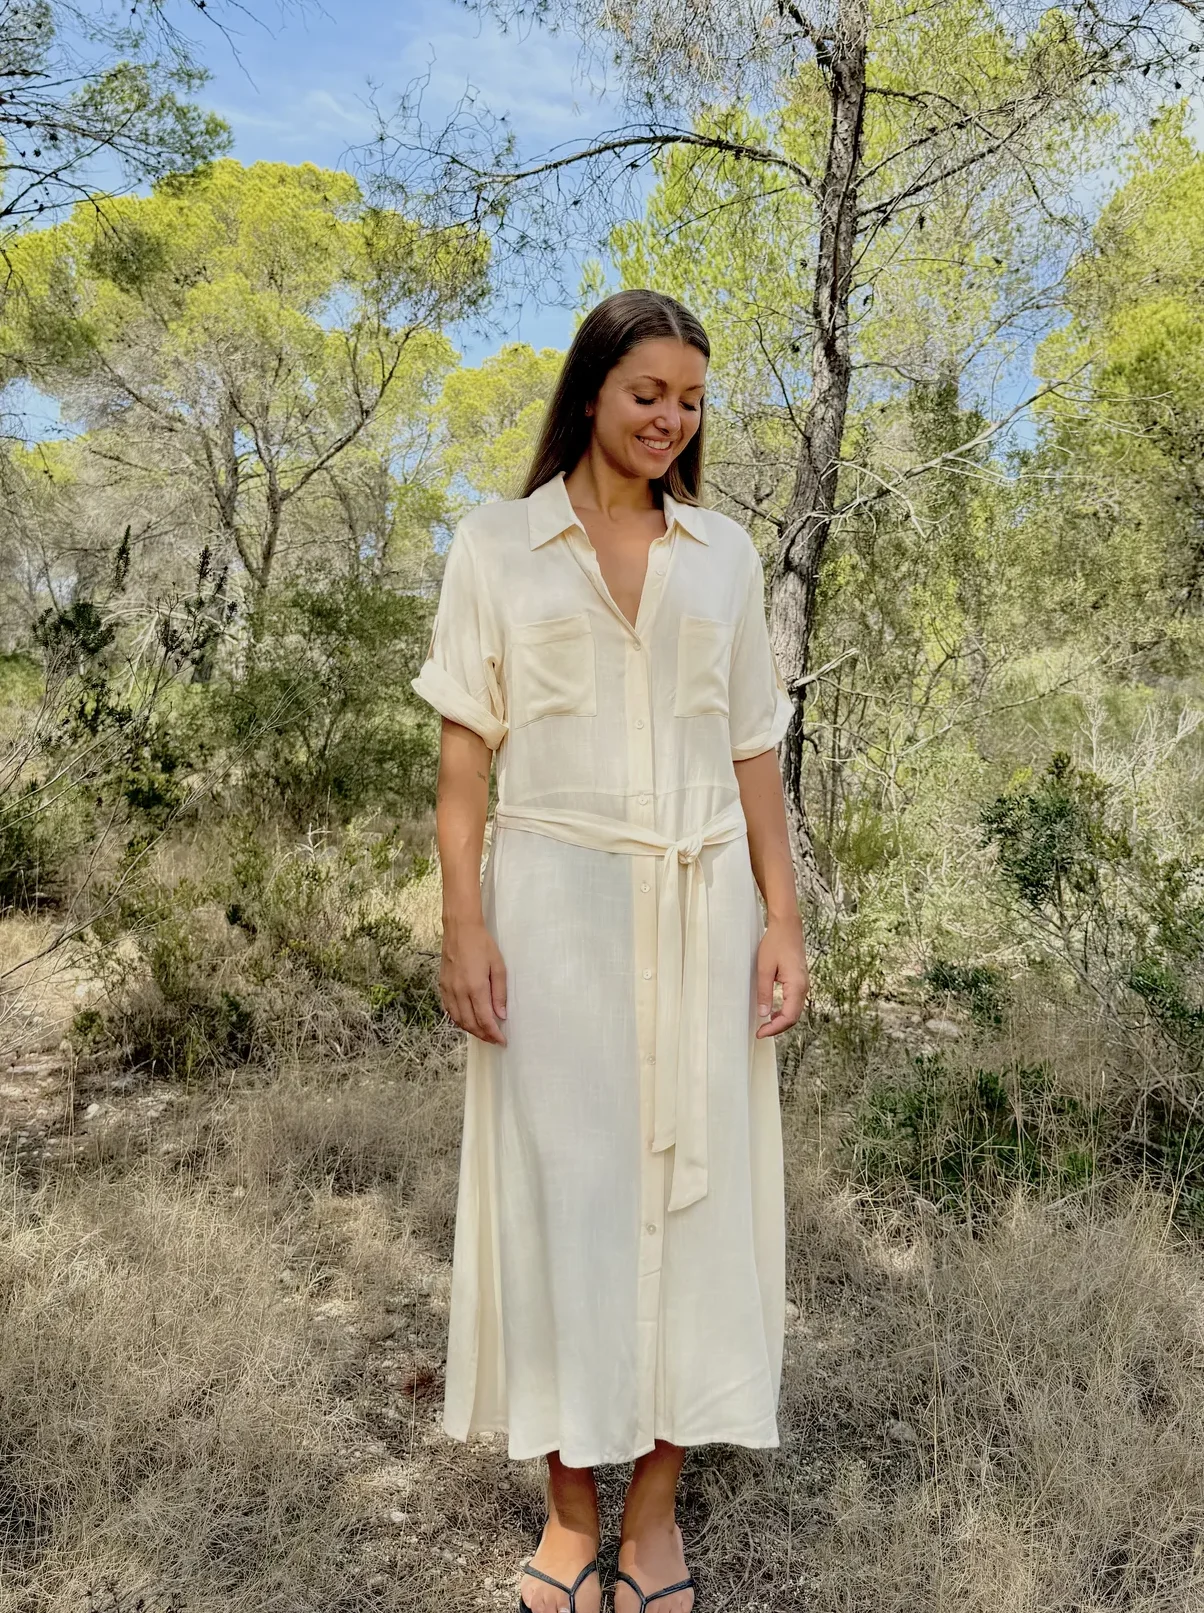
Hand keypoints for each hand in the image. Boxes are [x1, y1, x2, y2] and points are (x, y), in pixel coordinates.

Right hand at [440, 915, 507, 1044]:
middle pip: (470, 1024)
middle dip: (483, 1035)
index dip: (493, 1034)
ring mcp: (448, 989)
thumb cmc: (481, 944)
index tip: (502, 1041)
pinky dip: (458, 1020)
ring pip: (458, 1020)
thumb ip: (499, 993)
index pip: (484, 1019)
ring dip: (471, 1030)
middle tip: (494, 1039)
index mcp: (475, 987)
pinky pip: (449, 1010)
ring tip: (483, 1033)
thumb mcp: (498, 966)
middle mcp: (459, 992)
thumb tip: (501, 1015)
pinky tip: (467, 1020)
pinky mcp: (442, 986)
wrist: (460, 929)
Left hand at [754, 917, 808, 1037]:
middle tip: (761, 1032)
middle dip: (778, 1027)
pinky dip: (784, 1011)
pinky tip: (773, 1011)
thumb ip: (764, 992)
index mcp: (796, 985)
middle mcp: (803, 987)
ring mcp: (803, 984)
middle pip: (794, 1017)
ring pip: (795, 1011)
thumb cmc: (776, 943)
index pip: (789, 1017)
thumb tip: (764, 1014)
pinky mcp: (800, 981)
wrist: (787, 926)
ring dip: (781, 1020)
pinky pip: (794, 1002)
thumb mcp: (764, 968)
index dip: (774, 1028)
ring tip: (765, 1024)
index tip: (760, 1032)